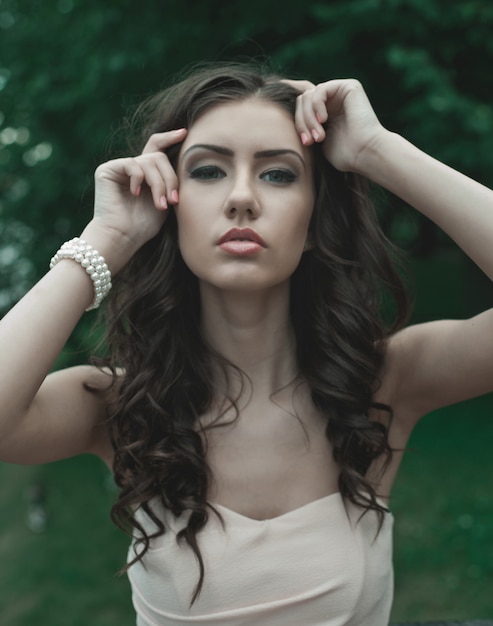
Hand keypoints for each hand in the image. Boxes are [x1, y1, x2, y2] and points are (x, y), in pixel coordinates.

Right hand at [92, 128, 186, 249]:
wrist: (123, 238)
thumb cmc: (144, 226)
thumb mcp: (165, 200)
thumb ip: (170, 181)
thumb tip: (185, 161)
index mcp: (146, 174)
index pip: (157, 148)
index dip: (170, 138)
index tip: (184, 133)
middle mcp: (132, 168)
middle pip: (159, 157)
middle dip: (170, 178)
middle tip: (173, 200)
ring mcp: (119, 168)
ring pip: (149, 162)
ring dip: (159, 185)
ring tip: (160, 205)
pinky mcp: (107, 170)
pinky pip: (132, 164)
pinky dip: (139, 179)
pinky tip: (136, 194)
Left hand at [284, 79, 384, 173]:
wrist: (365, 154)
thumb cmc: (345, 155)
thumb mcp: (317, 141)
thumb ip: (305, 128)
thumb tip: (281, 122)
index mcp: (326, 113)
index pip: (300, 107)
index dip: (294, 120)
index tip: (300, 140)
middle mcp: (332, 100)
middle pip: (301, 102)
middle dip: (301, 123)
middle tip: (309, 142)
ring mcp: (340, 92)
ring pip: (308, 97)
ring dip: (308, 118)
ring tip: (318, 137)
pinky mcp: (348, 86)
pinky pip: (320, 90)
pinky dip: (317, 106)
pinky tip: (324, 120)